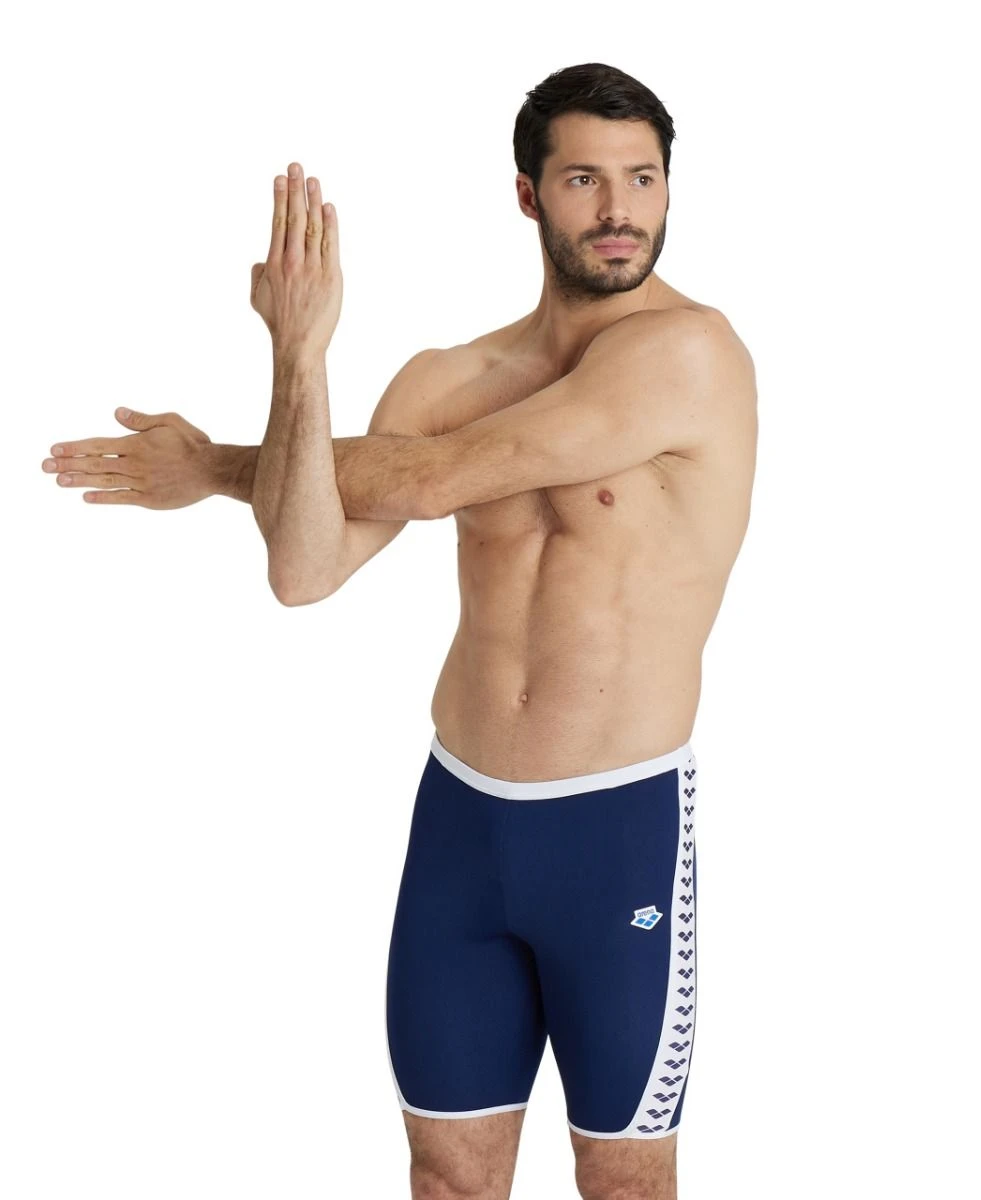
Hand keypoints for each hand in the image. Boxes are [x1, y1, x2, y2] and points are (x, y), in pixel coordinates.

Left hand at [41, 408, 213, 507]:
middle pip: (95, 463)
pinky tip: (86, 497)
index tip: (55, 448)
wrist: (212, 470)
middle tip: (45, 465)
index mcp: (136, 444)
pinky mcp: (149, 499)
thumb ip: (141, 420)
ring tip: (59, 481)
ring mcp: (141, 483)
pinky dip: (103, 497)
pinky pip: (121, 498)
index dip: (75, 447)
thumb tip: (117, 413)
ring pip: (104, 481)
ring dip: (79, 480)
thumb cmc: (194, 443)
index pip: (98, 444)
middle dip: (68, 464)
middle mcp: (134, 464)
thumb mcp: (169, 421)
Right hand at [250, 162, 341, 356]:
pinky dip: (331, 224)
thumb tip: (260, 261)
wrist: (298, 344)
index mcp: (273, 262)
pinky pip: (330, 244)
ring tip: (313, 180)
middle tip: (296, 166)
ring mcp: (312, 267)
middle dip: (295, 189)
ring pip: (313, 226)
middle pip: (294, 217)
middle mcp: (291, 260)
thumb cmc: (278, 322)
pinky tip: (329, 207)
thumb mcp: (257, 297)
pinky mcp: (331, 276)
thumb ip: (257, 273)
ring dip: (313, 200)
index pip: (278, 222)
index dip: (280, 197)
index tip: (280, 178)